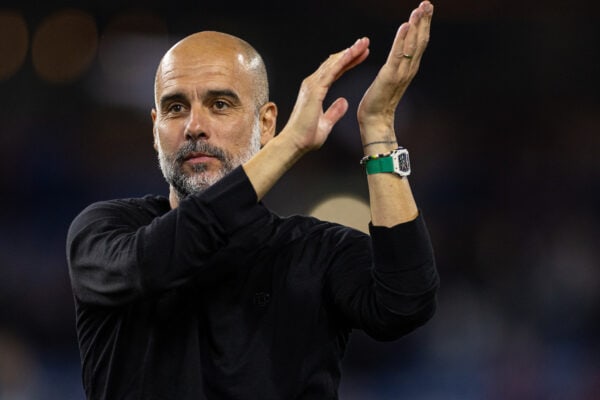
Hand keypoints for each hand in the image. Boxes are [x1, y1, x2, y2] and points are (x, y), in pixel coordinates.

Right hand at [281, 37, 369, 152]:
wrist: (294, 144)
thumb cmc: (306, 137)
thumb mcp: (326, 124)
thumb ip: (334, 112)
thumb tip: (344, 102)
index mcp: (316, 91)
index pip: (335, 72)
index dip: (349, 62)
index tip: (362, 55)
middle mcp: (312, 84)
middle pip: (334, 63)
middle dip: (351, 52)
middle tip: (365, 42)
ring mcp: (312, 85)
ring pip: (334, 63)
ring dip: (349, 52)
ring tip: (364, 42)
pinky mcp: (315, 90)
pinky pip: (331, 72)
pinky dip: (342, 61)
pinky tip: (352, 53)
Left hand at [358, 1, 433, 137]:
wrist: (375, 120)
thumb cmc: (379, 101)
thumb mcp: (390, 79)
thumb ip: (397, 66)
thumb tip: (400, 55)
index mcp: (408, 68)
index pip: (418, 42)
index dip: (423, 24)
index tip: (426, 7)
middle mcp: (409, 68)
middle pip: (420, 40)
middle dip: (424, 20)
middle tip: (428, 2)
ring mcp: (401, 72)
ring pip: (412, 44)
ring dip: (416, 25)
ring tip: (420, 9)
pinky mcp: (390, 76)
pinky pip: (397, 54)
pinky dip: (402, 38)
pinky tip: (406, 25)